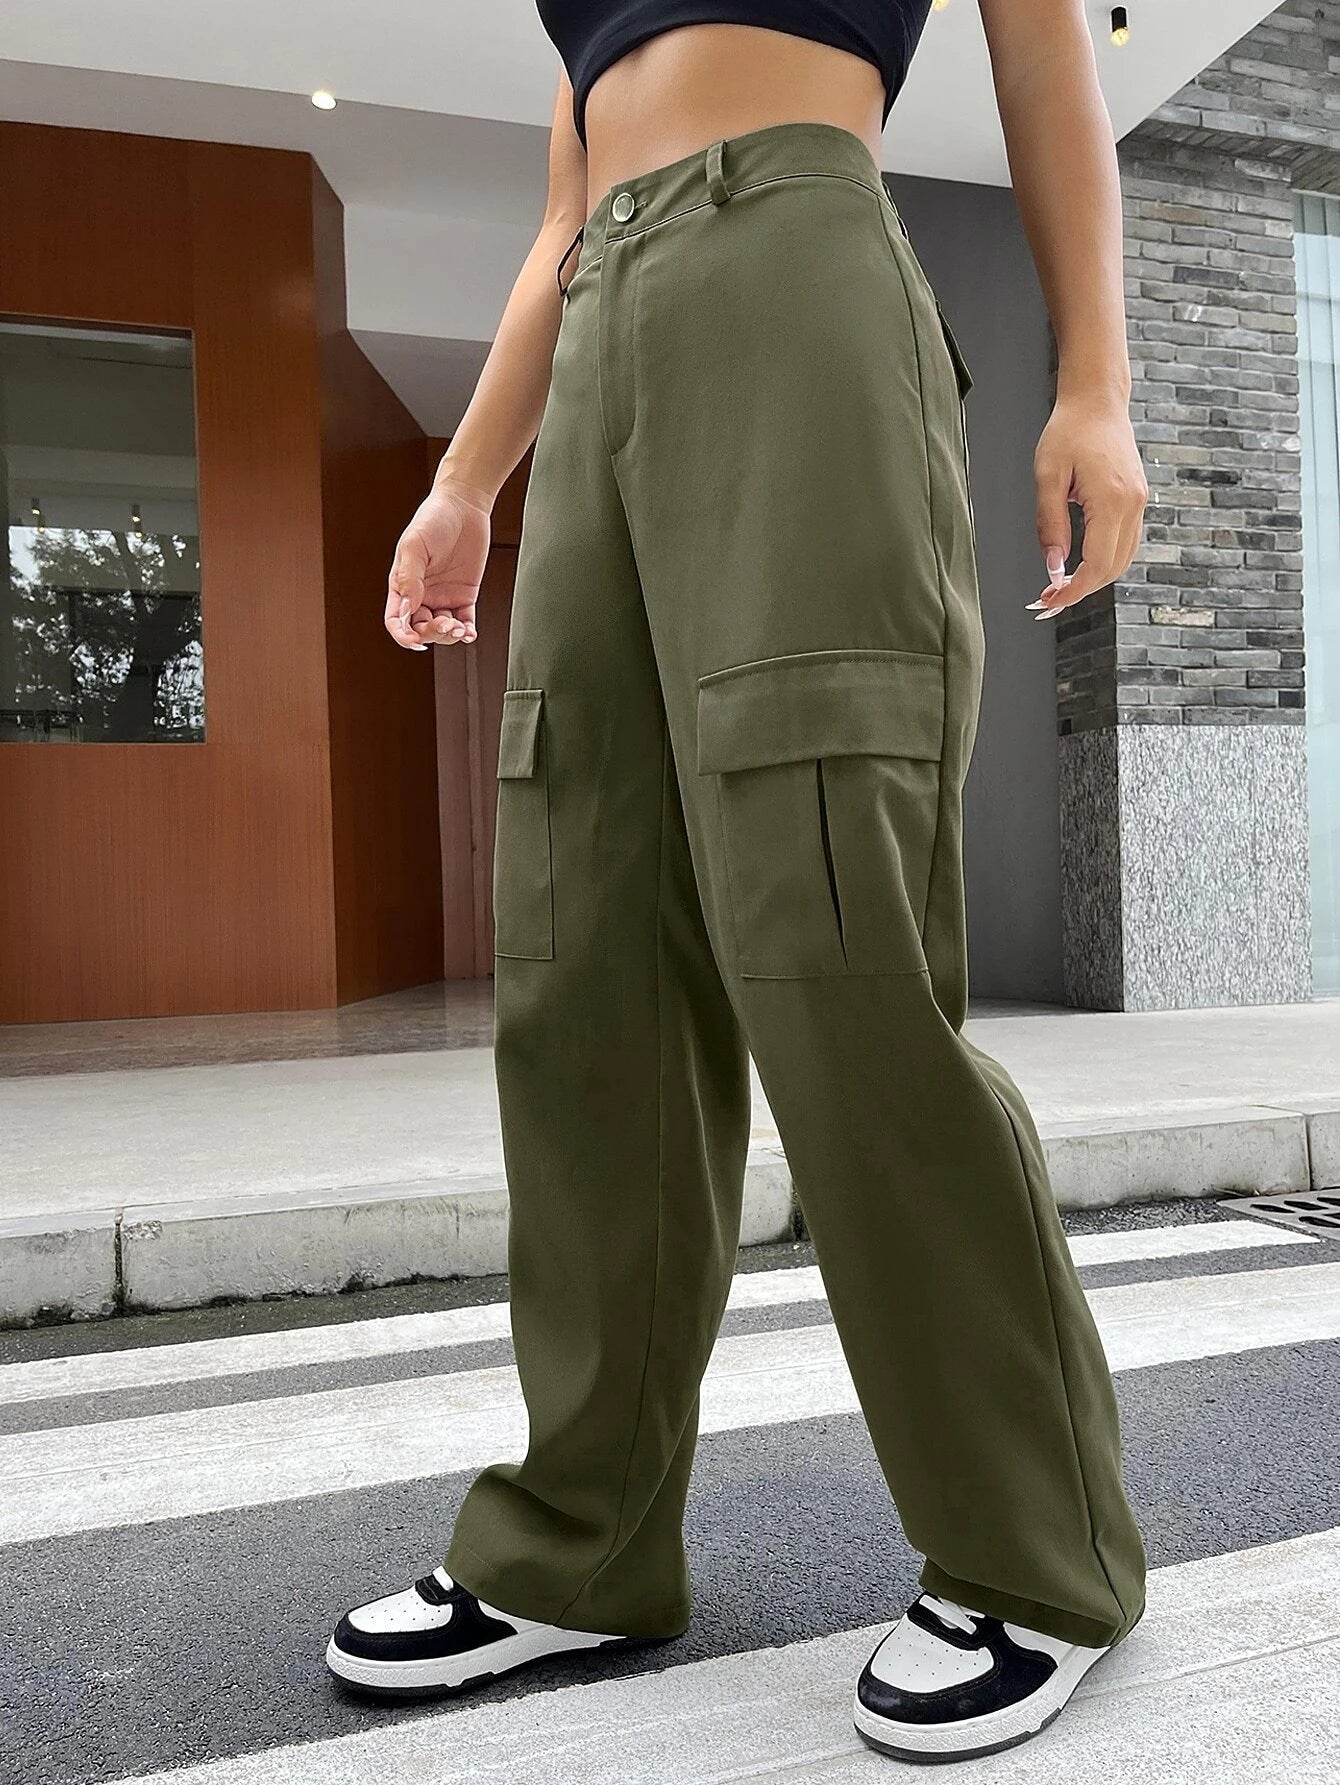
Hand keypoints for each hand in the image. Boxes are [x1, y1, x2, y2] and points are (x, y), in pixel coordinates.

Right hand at [383, 480, 490, 650]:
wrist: (464, 506)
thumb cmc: (434, 519)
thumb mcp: (415, 545)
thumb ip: (409, 577)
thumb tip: (408, 609)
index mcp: (402, 584)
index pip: (397, 619)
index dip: (403, 635)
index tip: (415, 641)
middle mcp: (421, 594)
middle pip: (420, 628)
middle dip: (431, 633)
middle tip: (444, 625)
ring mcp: (443, 595)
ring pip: (442, 629)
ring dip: (449, 635)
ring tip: (458, 628)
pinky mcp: (464, 594)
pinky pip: (464, 620)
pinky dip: (466, 631)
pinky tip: (469, 633)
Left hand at [1027, 391, 1147, 619]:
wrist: (1097, 402)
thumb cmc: (1068, 431)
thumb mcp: (1047, 476)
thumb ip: (1050, 524)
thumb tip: (1054, 566)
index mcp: (1113, 500)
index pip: (1098, 564)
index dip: (1074, 590)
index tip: (1049, 601)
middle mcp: (1133, 505)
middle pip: (1113, 568)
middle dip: (1081, 590)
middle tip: (1048, 600)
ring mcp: (1139, 502)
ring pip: (1123, 559)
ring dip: (1094, 579)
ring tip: (1060, 587)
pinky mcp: (1137, 499)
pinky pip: (1125, 542)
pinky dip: (1105, 561)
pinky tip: (1079, 566)